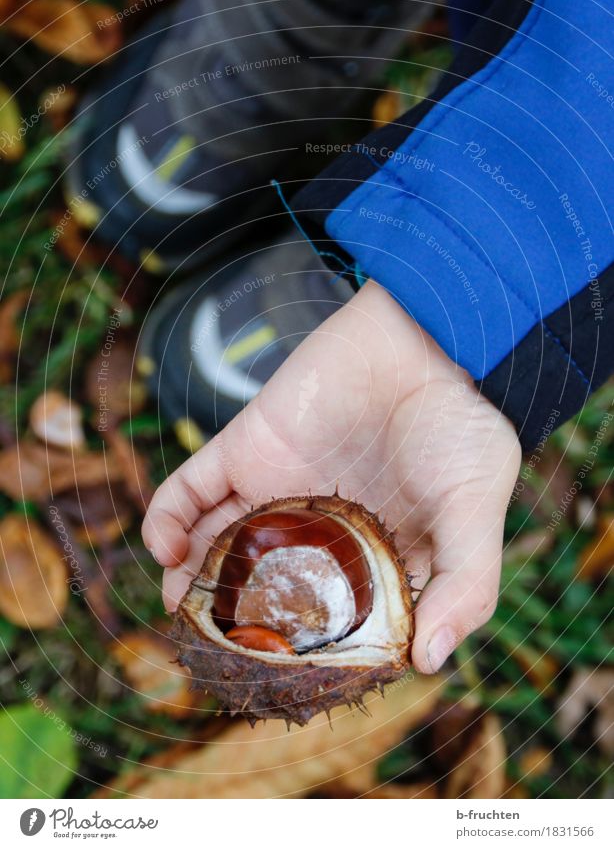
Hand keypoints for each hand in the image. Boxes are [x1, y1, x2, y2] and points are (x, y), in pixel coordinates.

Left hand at [142, 280, 520, 672]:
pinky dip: (167, 518)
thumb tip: (428, 663)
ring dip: (189, 582)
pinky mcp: (246, 448)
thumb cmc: (459, 427)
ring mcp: (277, 488)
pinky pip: (192, 488)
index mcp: (369, 553)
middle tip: (209, 656)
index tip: (276, 684)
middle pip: (262, 586)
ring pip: (218, 545)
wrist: (425, 339)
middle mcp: (318, 527)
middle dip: (233, 622)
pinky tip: (167, 550)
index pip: (322, 616)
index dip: (299, 650)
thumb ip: (465, 587)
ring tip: (178, 615)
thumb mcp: (476, 512)